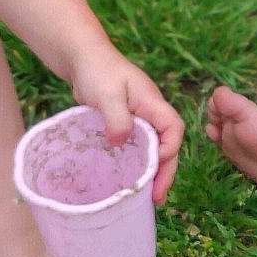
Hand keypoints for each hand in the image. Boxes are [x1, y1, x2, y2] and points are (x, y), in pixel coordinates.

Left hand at [70, 44, 184, 203]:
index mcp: (153, 103)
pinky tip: (131, 180)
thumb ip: (117, 119)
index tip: (157, 164)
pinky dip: (138, 165)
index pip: (173, 128)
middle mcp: (151, 113)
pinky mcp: (126, 124)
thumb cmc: (97, 71)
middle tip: (156, 198)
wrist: (83, 58)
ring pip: (154, 148)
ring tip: (148, 197)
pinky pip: (138, 147)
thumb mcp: (107, 95)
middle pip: (168, 144)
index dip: (170, 148)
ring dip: (153, 172)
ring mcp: (140, 119)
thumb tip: (120, 144)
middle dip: (165, 172)